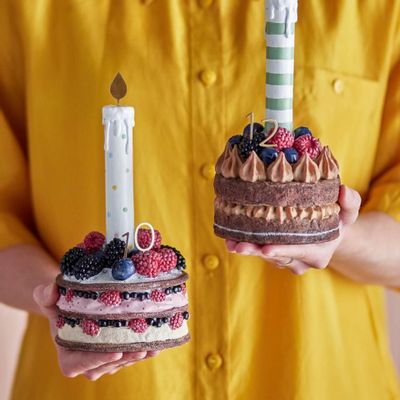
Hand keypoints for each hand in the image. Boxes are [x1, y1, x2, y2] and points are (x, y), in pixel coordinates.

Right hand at [33, 283, 159, 379]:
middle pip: (109, 363)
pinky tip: (158, 341)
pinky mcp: (122, 354)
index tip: (115, 351)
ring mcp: (107, 360)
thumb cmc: (62, 304)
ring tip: (153, 344)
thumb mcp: (50, 297)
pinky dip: (147, 349)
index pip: (82, 364)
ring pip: (125, 360)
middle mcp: (89, 363)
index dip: (98, 360)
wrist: (77, 306)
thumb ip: (45, 294)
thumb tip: (51, 291)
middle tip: (141, 347)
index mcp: (69, 356)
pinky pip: (135, 354)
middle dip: (126, 356)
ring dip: (139, 353)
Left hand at [226, 185, 361, 274]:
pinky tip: (229, 239)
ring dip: (247, 249)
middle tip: (239, 246)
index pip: (298, 252)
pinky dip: (244, 244)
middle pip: (275, 257)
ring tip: (231, 242)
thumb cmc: (337, 221)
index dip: (282, 250)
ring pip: (263, 255)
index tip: (266, 249)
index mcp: (317, 254)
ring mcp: (284, 260)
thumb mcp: (348, 212)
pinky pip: (257, 251)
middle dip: (256, 251)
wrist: (328, 234)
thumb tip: (342, 190)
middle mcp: (299, 261)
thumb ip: (350, 203)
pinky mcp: (272, 254)